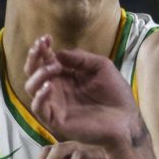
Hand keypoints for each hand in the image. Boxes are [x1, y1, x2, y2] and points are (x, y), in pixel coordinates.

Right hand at [24, 35, 142, 147]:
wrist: (127, 120)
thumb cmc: (116, 94)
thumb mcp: (101, 67)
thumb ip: (81, 59)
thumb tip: (57, 53)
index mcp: (66, 76)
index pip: (47, 61)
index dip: (43, 49)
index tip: (46, 37)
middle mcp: (57, 90)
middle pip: (34, 72)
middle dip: (35, 58)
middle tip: (41, 47)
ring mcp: (55, 105)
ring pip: (31, 88)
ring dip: (38, 75)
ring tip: (53, 67)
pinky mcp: (56, 121)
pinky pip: (38, 108)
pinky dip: (40, 96)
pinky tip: (49, 87)